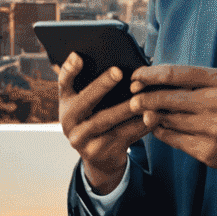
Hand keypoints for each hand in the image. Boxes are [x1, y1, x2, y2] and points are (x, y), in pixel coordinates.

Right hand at [58, 52, 150, 193]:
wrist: (98, 158)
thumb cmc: (95, 121)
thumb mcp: (86, 104)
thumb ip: (86, 82)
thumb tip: (85, 56)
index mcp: (66, 105)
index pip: (64, 84)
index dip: (69, 71)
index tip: (79, 56)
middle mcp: (68, 123)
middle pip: (84, 102)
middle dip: (101, 85)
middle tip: (118, 71)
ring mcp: (82, 140)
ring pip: (105, 121)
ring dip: (124, 108)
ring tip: (141, 97)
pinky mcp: (98, 153)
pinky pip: (122, 136)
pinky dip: (139, 125)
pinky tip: (152, 115)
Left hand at [129, 64, 216, 175]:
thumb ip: (200, 81)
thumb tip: (160, 76)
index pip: (174, 74)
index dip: (148, 75)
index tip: (135, 77)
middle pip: (164, 98)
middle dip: (142, 98)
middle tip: (131, 98)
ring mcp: (212, 129)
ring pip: (165, 120)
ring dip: (150, 116)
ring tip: (144, 112)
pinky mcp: (208, 151)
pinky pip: (172, 139)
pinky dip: (161, 132)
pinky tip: (159, 127)